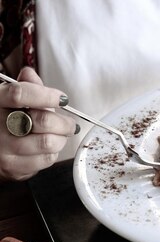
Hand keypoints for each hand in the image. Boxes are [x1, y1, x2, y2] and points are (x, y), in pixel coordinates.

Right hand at [0, 67, 77, 181]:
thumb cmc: (5, 118)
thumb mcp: (10, 98)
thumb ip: (25, 86)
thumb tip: (29, 73)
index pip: (20, 94)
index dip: (46, 95)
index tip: (62, 99)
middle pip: (41, 121)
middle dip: (64, 122)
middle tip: (71, 123)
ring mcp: (3, 149)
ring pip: (47, 143)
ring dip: (61, 138)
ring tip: (62, 135)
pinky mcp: (12, 167)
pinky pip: (44, 160)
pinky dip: (53, 153)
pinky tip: (49, 147)